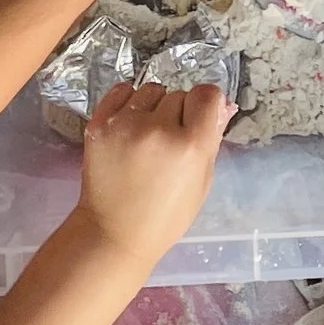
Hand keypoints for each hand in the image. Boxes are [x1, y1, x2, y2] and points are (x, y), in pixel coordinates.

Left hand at [73, 75, 231, 268]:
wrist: (113, 234)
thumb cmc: (165, 216)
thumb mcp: (202, 181)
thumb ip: (213, 138)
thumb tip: (224, 104)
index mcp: (190, 146)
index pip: (207, 95)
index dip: (206, 106)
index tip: (200, 119)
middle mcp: (159, 129)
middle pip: (179, 94)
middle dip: (179, 113)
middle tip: (169, 143)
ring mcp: (125, 125)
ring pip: (151, 90)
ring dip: (154, 107)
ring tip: (147, 136)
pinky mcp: (99, 124)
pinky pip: (122, 92)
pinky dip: (129, 103)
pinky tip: (129, 126)